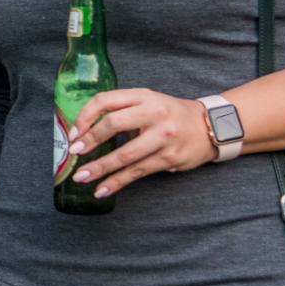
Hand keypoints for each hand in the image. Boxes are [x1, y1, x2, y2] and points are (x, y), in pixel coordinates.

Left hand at [66, 88, 218, 197]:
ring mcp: (163, 137)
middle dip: (90, 141)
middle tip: (74, 153)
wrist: (210, 126)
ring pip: (124, 155)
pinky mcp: (168, 158)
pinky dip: (116, 182)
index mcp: (143, 96)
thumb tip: (85, 131)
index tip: (74, 133)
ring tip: (81, 177)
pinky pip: (136, 172)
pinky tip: (102, 190)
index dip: (85, 117)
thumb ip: (122, 110)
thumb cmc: (171, 114)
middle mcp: (153, 113)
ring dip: (99, 168)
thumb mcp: (148, 102)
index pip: (106, 100)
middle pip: (113, 125)